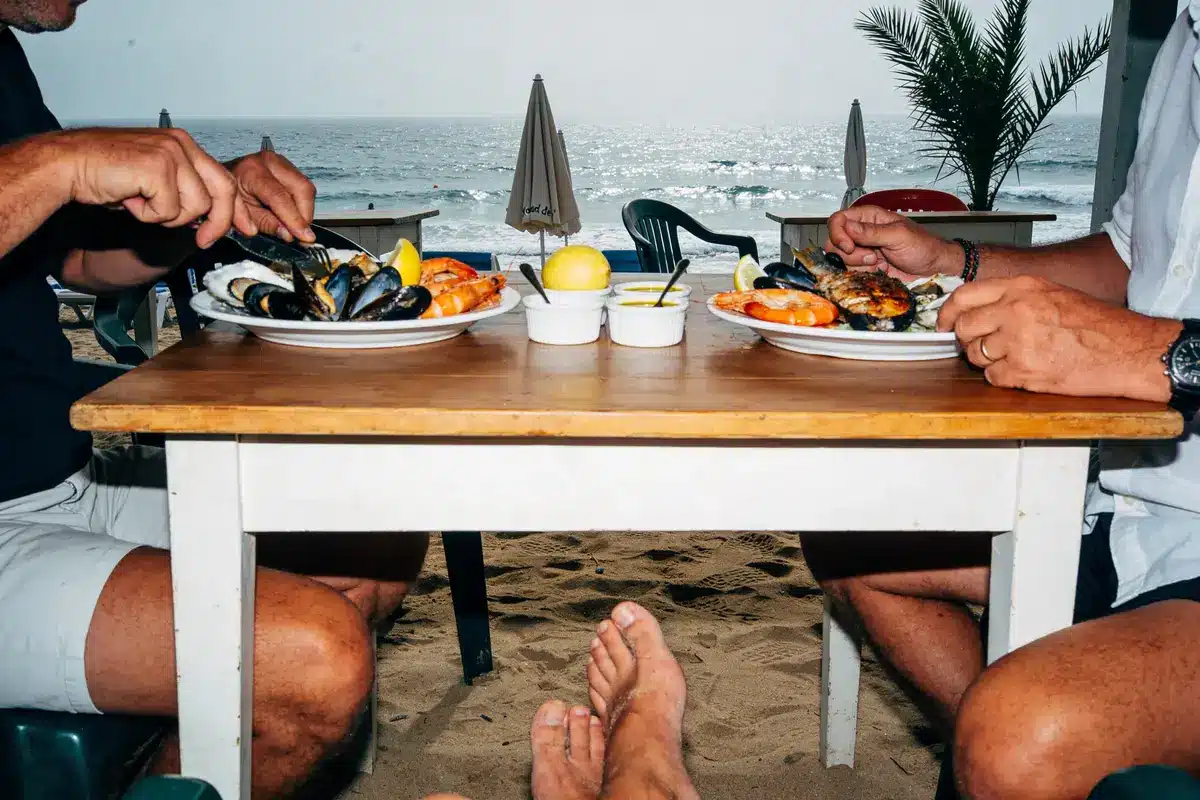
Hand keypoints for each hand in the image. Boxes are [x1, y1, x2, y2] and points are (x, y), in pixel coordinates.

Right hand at [53, 127, 255, 247]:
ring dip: (168, 216)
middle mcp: (181, 144)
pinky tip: (130, 199)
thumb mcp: (155, 182)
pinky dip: (149, 216)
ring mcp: (171, 153)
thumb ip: (184, 192)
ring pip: (196, 206)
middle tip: (203, 241)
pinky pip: (169, 210)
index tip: (244, 229)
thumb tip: (211, 219)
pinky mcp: (158, 167)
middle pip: (223, 191)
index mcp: (183, 145)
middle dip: (218, 222)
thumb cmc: (105, 173)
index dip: (236, 209)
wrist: (68, 164)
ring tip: (141, 202)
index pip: (225, 179)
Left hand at [227, 151, 316, 243]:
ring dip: (304, 211)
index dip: (295, 219)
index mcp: (252, 171)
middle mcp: (270, 161)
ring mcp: (281, 161)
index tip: (305, 237)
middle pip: (302, 188)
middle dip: (304, 215)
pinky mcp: (288, 166)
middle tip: (299, 235)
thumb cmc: (229, 197)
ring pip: (306, 188)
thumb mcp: (240, 215)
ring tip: (293, 225)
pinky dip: (301, 205)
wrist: (222, 178)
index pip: (280, 197)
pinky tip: (291, 215)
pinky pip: (303, 188)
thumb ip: (264, 224)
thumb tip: (288, 234)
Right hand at [825, 205, 962, 279]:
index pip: (838, 220)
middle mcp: (861, 233)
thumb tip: (847, 227)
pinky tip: (878, 270)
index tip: (849, 247)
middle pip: (834, 242)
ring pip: (840, 259)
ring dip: (857, 265)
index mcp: (868, 217)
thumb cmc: (923, 247)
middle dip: (849, 253)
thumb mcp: (899, 236)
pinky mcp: (864, 268)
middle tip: (871, 257)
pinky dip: (861, 274)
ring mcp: (862, 251)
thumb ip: (872, 232)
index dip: (838, 234)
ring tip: (878, 263)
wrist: (933, 269)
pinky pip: (850, 272)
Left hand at [938, 275, 1179, 401]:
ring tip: (1015, 357)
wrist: (1127, 349)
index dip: (947, 312)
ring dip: (987, 360)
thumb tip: (977, 311)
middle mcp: (1015, 310)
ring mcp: (1018, 341)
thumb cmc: (1095, 323)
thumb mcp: (1052, 293)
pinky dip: (1003, 378)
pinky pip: (992, 377)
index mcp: (1022, 287)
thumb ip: (1013, 297)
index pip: (964, 296)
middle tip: (985, 344)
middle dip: (968, 339)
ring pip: (975, 355)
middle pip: (963, 328)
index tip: (944, 324)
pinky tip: (1025, 371)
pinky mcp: (1024, 371)